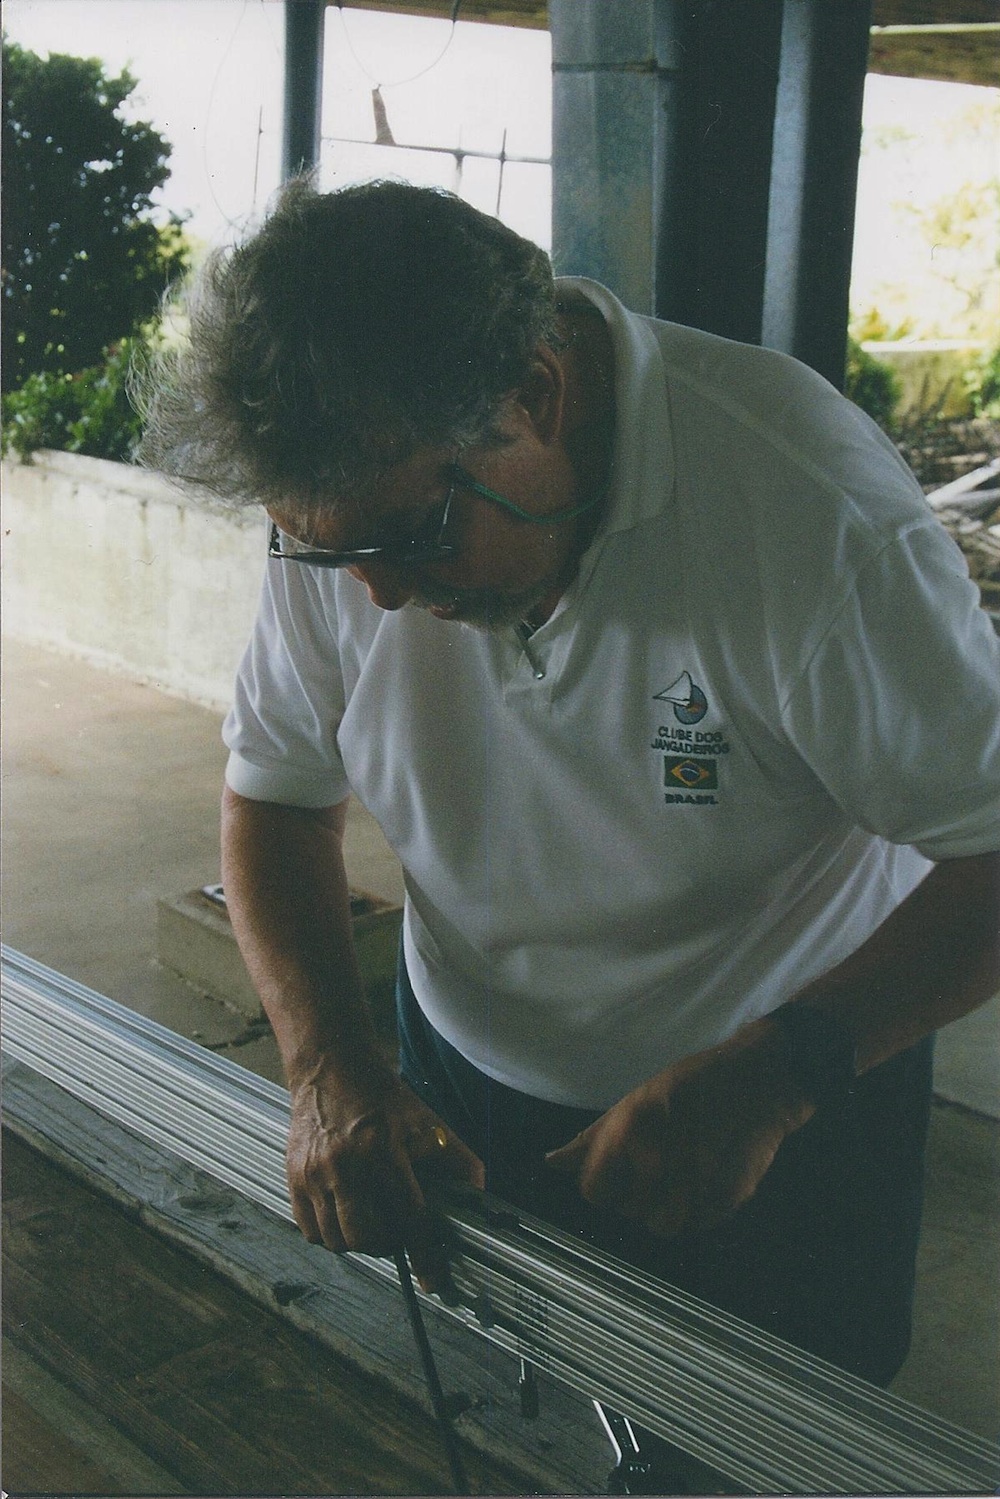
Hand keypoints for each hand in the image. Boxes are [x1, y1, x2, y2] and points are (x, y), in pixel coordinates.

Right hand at [286, 1056, 483, 1290]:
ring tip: (371, 1220)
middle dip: (387, 1245)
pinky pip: (310, 1230)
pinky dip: (329, 1233)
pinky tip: (344, 1214)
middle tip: (396, 1233)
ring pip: (336, 1240)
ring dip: (358, 1242)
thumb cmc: (382, 1097)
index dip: (424, 1255)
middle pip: (366, 1237)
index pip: (409, 1217)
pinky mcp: (293, 1176)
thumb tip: (479, 1197)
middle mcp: (345, 1164)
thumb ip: (458, 1161)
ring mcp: (314, 1172)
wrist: (331, 1069)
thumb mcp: (427, 1122)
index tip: (434, 1281)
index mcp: (383, 1150)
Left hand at [546, 1020, 812, 1237]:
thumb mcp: (636, 1101)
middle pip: (628, 1211)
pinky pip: (697, 1224)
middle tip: (662, 1162)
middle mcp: (658, 1161)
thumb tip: (552, 1163)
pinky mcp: (725, 1199)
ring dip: (668, 1207)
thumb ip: (593, 1139)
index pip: (594, 1192)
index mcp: (629, 1133)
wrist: (759, 1081)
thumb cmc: (692, 1086)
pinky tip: (706, 1177)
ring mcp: (693, 1183)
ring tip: (684, 1172)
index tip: (619, 1172)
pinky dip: (698, 1209)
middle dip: (638, 1193)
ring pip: (661, 1226)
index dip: (604, 1185)